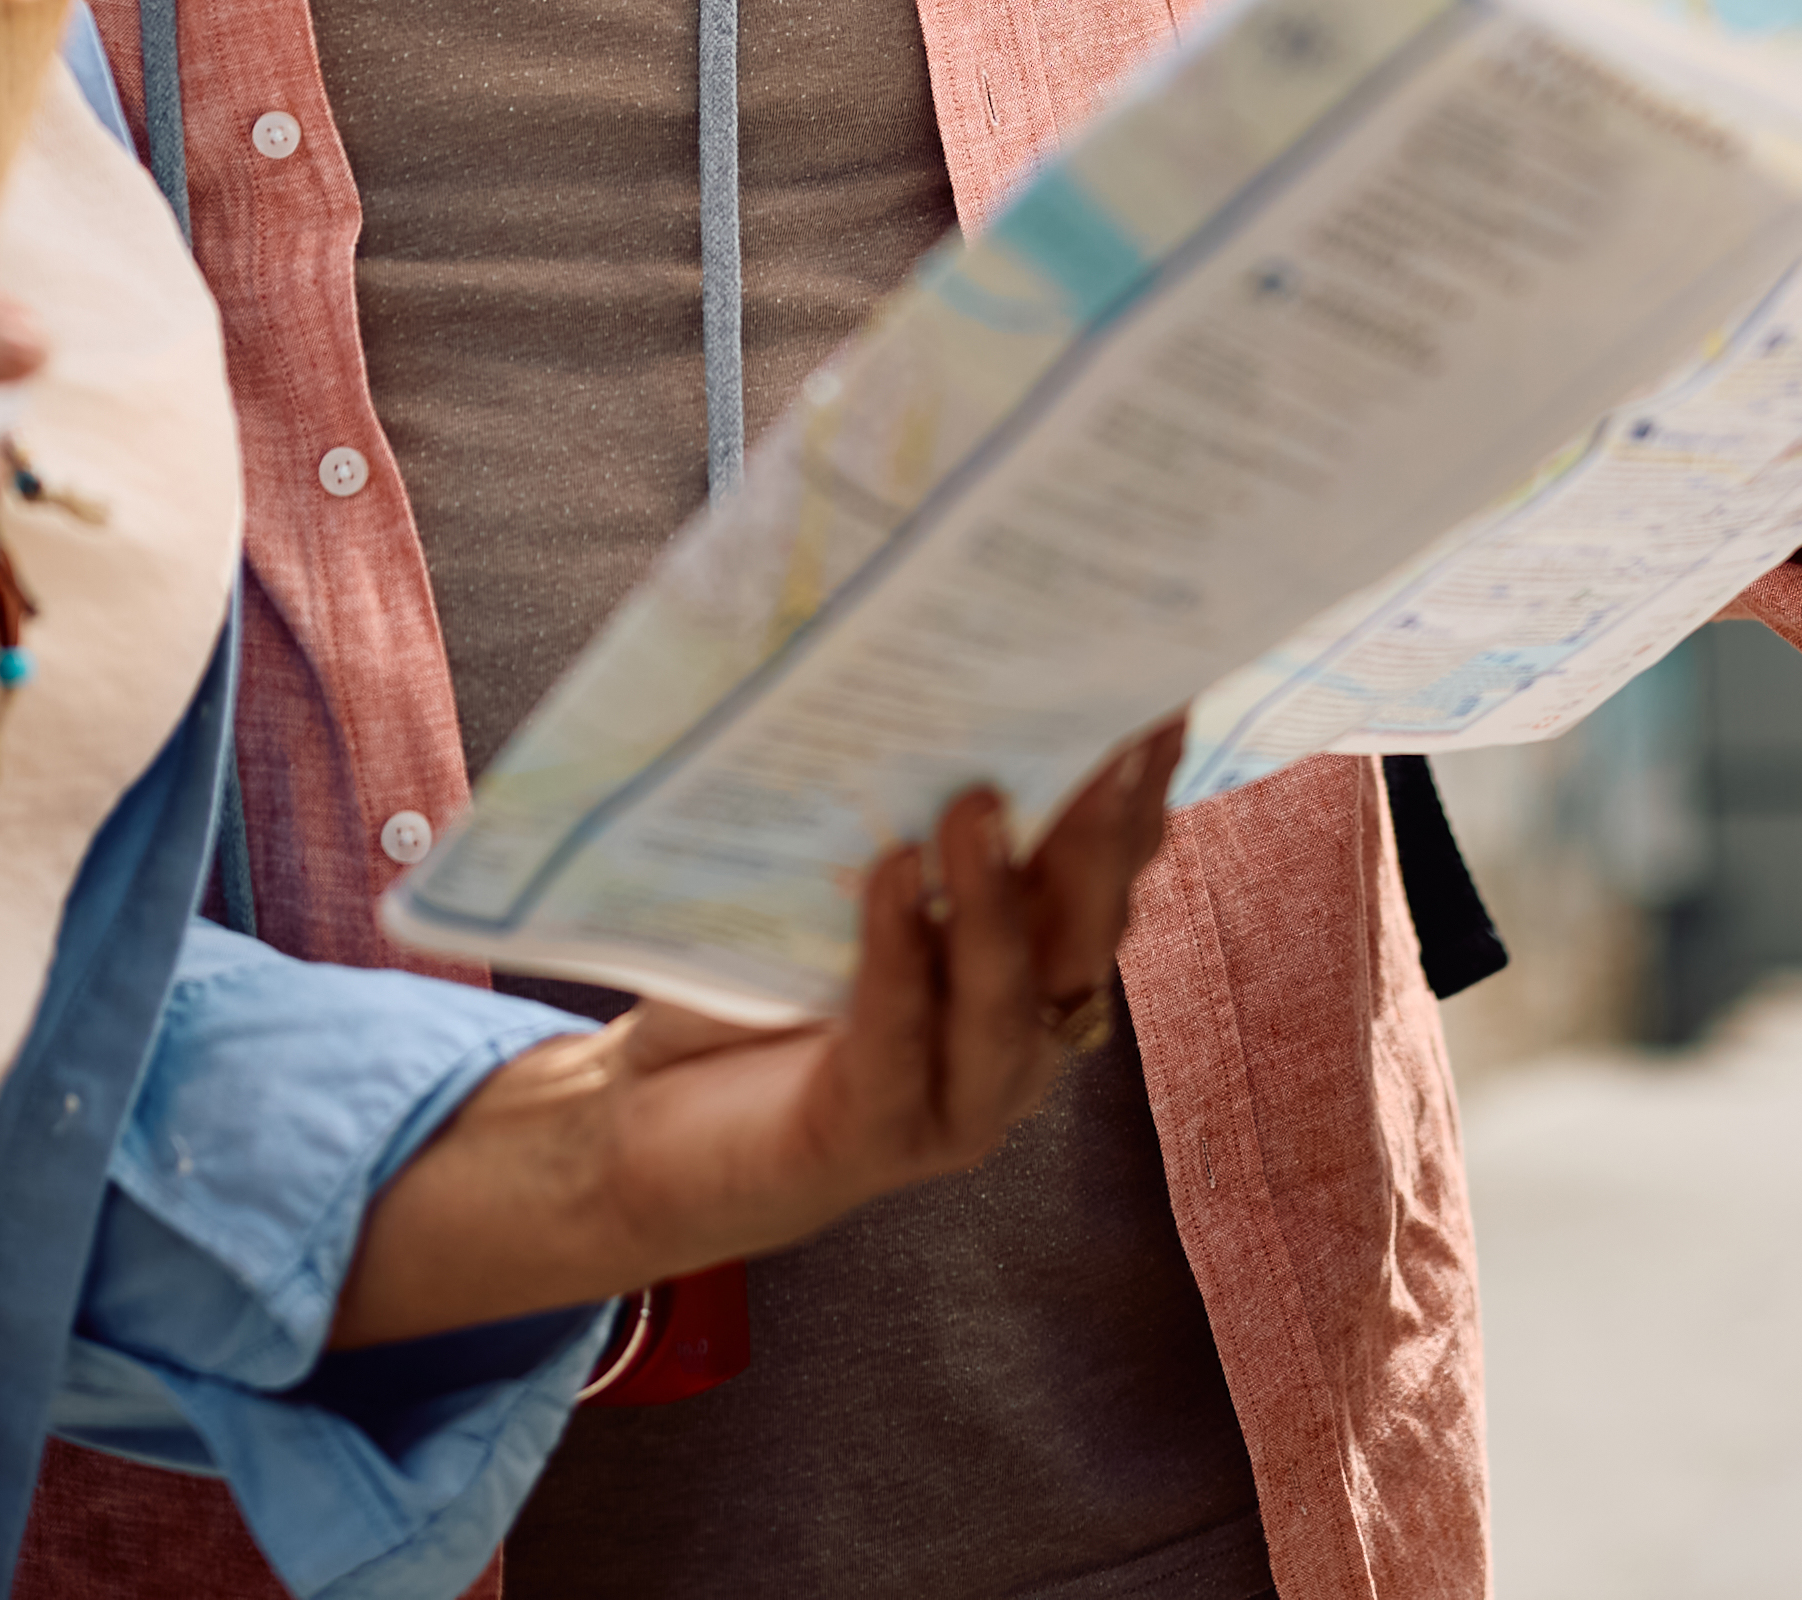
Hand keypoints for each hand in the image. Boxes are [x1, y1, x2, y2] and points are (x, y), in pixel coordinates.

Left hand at [323, 719, 1191, 1352]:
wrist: (647, 1124)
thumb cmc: (757, 983)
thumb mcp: (842, 877)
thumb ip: (903, 810)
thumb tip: (925, 661)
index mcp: (1034, 960)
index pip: (1112, 870)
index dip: (1142, 788)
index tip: (1154, 692)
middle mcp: (1025, 1033)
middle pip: (1090, 931)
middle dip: (1102, 833)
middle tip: (1101, 736)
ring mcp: (962, 1100)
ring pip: (1009, 999)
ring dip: (999, 899)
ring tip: (978, 802)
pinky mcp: (877, 1140)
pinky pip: (900, 1041)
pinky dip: (896, 958)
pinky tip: (886, 882)